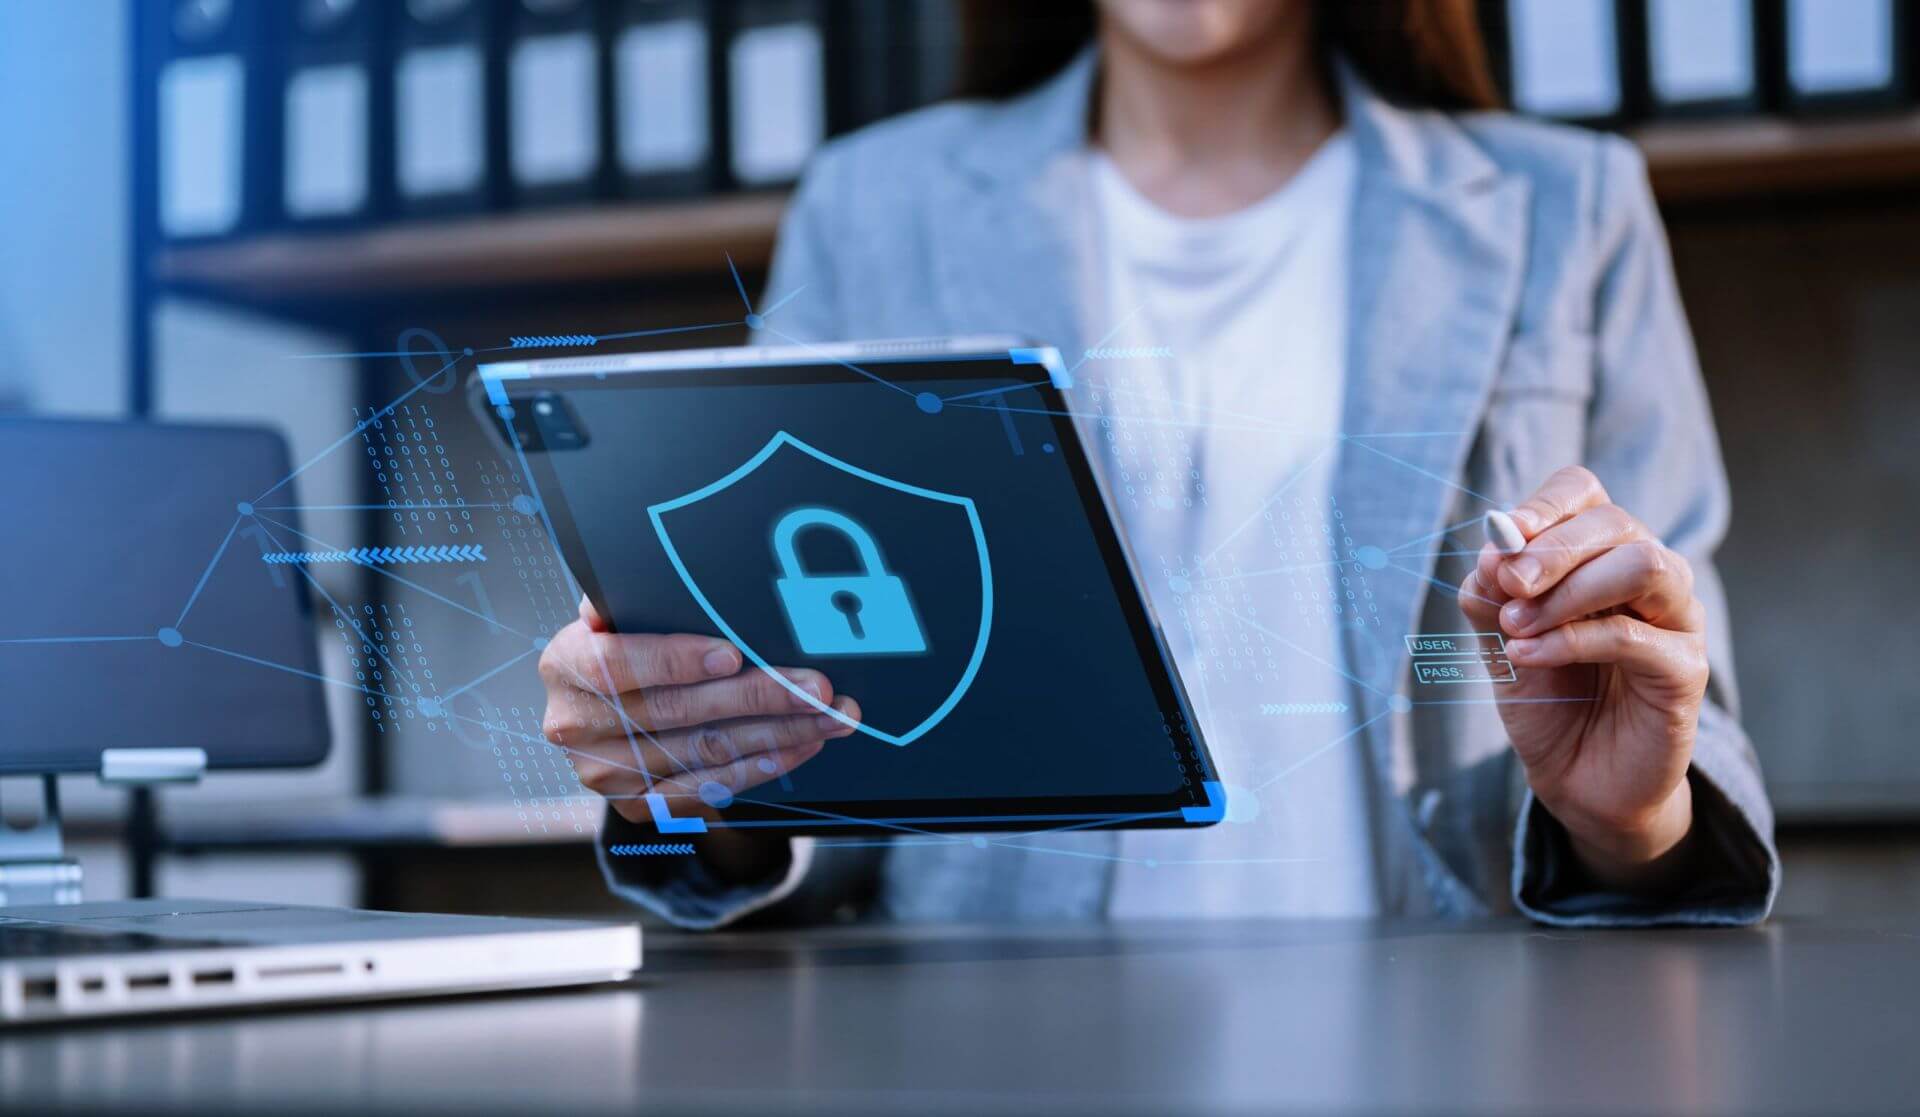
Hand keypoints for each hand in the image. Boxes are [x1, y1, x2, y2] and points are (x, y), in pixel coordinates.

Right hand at [539, 598, 858, 826]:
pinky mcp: (637, 806)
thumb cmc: (623, 649)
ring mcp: (606, 773)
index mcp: (565, 665)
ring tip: (830, 715)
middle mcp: (576, 726)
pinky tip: (801, 745)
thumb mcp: (617, 617)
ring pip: (704, 750)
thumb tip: (653, 571)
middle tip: (817, 687)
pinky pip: (710, 786)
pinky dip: (762, 765)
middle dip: (758, 696)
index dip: (675, 660)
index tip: (733, 654)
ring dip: (778, 732)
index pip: (616, 665)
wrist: (601, 716)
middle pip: (677, 712)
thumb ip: (633, 599)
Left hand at [1457, 467, 1708, 889]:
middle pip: (1615, 523)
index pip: (1585, 493)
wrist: (1578, 777)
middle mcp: (1647, 574)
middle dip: (1551, 549)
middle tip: (1507, 585)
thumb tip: (1489, 554)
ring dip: (1568, 592)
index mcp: (1599, 553)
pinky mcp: (1686, 669)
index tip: (1502, 532)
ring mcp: (1675, 618)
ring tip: (1516, 628)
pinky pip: (1635, 636)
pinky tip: (1527, 655)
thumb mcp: (1499, 640)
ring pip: (1643, 564)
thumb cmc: (1546, 697)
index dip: (1545, 503)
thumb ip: (1492, 597)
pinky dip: (1571, 640)